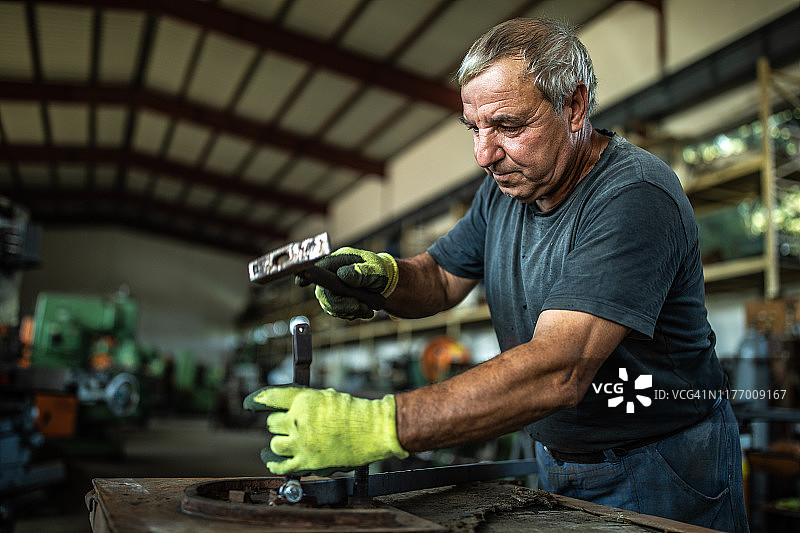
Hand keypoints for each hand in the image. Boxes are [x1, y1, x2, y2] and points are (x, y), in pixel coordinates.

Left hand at [243, 386, 407, 474]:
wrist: (373, 430)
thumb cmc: (354, 412)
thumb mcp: (326, 396)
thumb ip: (303, 401)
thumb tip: (286, 407)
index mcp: (303, 400)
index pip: (269, 398)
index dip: (256, 400)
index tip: (250, 404)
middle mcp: (298, 421)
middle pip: (271, 423)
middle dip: (278, 424)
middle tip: (288, 425)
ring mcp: (301, 443)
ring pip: (275, 444)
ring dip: (280, 443)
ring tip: (290, 441)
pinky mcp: (308, 462)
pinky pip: (282, 465)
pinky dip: (275, 463)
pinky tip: (272, 460)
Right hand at [297, 247, 398, 318]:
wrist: (392, 285)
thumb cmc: (382, 272)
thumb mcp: (376, 270)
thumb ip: (361, 272)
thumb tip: (345, 276)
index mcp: (338, 261)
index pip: (316, 267)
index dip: (306, 275)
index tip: (301, 282)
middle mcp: (332, 274)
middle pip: (323, 293)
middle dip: (340, 303)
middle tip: (358, 306)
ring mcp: (334, 289)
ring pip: (330, 305)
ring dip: (349, 311)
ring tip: (367, 308)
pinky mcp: (340, 301)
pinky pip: (339, 312)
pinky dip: (352, 314)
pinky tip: (365, 311)